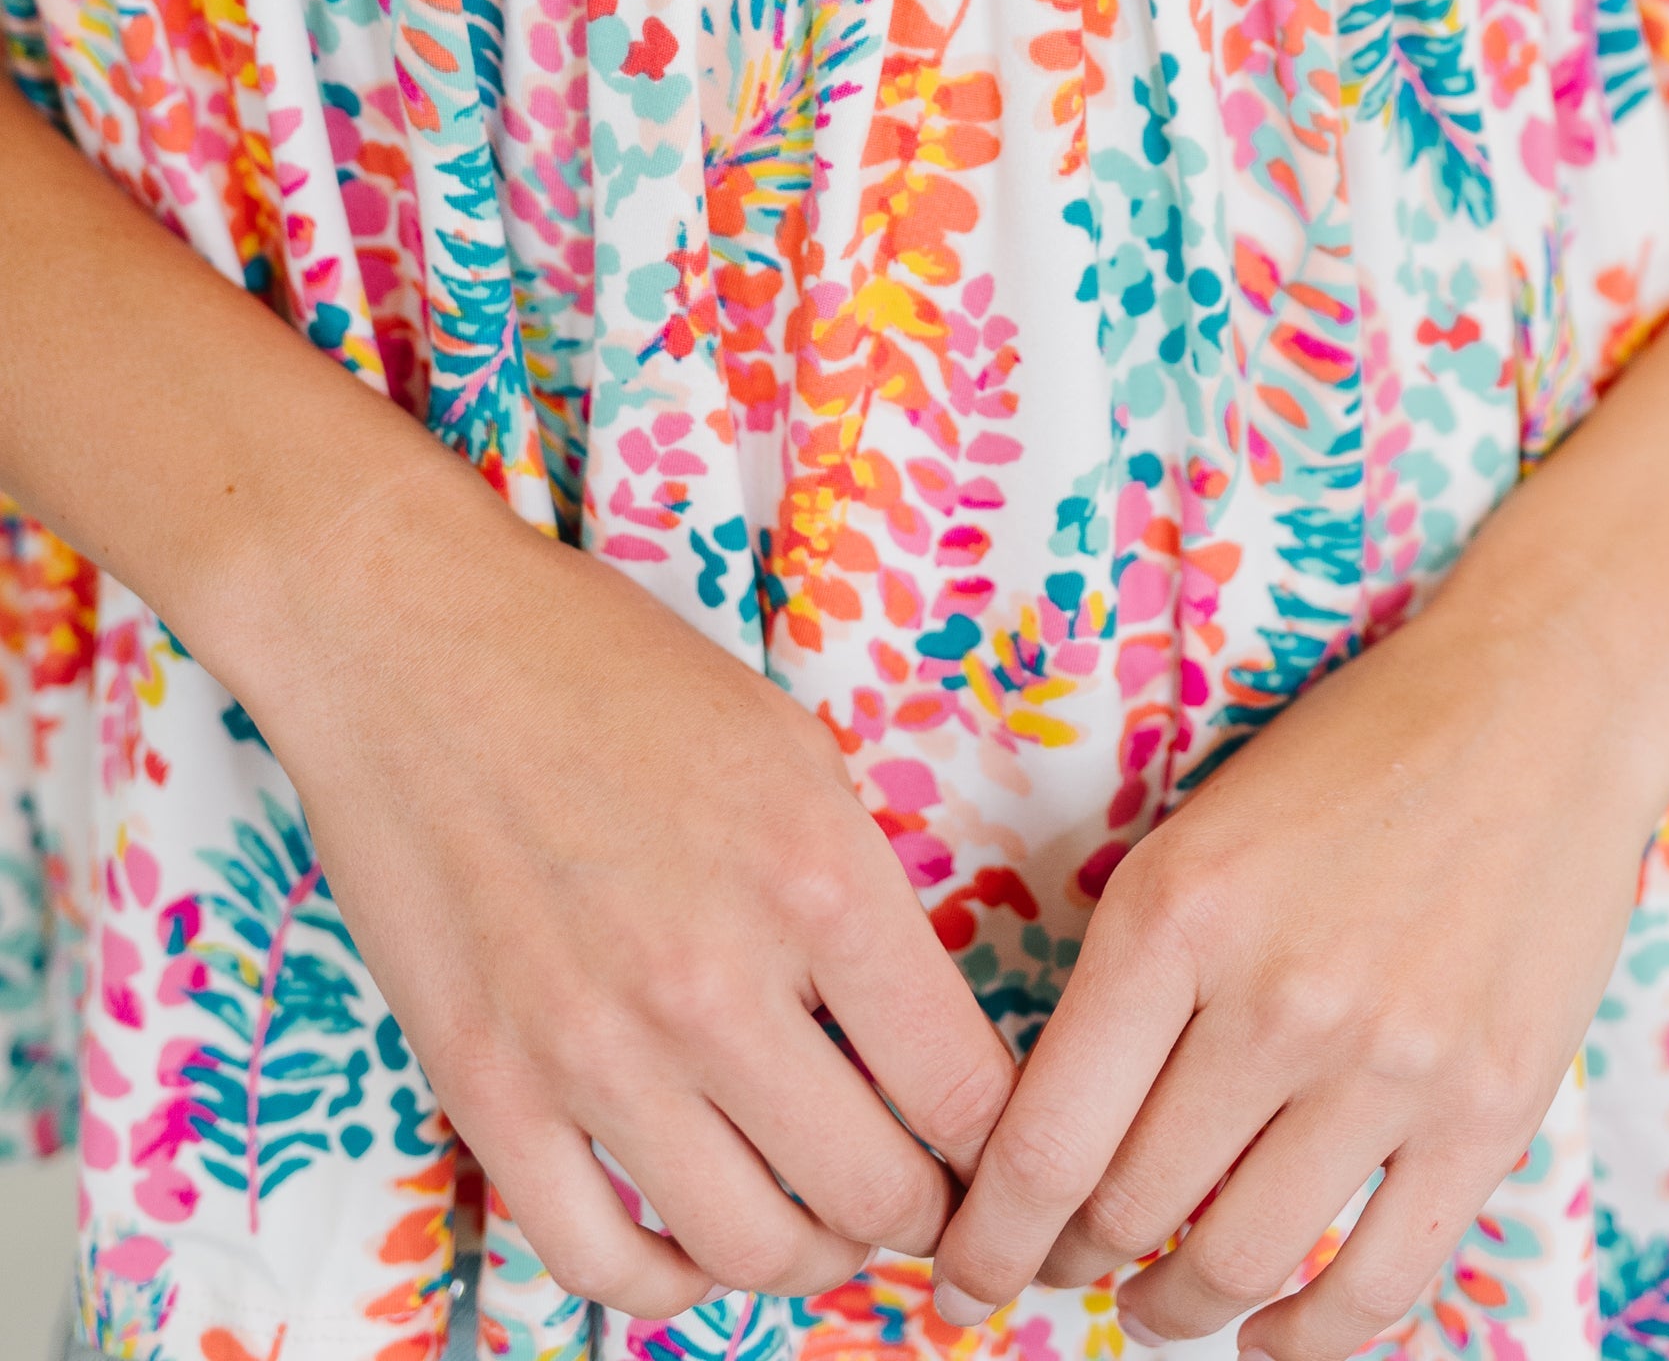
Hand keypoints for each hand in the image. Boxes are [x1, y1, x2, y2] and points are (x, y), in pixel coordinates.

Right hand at [247, 469, 1017, 1321]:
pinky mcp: (487, 1090)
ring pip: (747, 1250)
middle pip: (872, 1193)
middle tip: (921, 1197)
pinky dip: (665, 1280)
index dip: (1001, 1146)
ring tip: (818, 1223)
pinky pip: (596, 1260)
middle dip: (920, 1215)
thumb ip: (857, 895)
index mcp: (816, 877)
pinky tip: (691, 1239)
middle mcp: (713, 981)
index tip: (995, 1153)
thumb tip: (918, 1040)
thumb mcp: (788, 748)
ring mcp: (591, 1049)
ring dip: (807, 1259)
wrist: (411, 644)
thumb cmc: (611, 673)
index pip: (961, 1087)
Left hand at [930, 581, 1656, 1359]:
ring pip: (1237, 1262)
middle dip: (1075, 1261)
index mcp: (1176, 913)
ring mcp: (1389, 1063)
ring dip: (1175, 1306)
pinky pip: (1377, 1286)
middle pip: (1129, 1211)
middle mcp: (1275, 998)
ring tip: (1159, 1301)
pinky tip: (1272, 1332)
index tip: (964, 1276)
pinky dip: (1306, 1337)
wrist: (1537, 705)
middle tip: (1065, 1267)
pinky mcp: (1488, 1112)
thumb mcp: (1199, 836)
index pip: (1046, 1141)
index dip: (990, 1241)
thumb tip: (1054, 1145)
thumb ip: (1130, 981)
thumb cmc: (1351, 759)